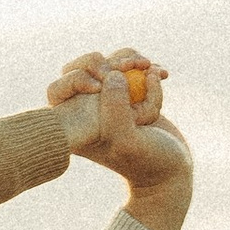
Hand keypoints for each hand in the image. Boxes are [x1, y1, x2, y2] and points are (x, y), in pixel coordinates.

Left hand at [46, 50, 191, 229]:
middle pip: (82, 68)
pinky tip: (162, 76)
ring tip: (153, 72)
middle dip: (109, 62)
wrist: (172, 169)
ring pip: (110, 62)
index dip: (76, 79)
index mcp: (76, 126)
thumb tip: (113, 74)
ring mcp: (108, 100)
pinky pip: (131, 66)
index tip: (100, 86)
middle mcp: (88, 111)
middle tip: (132, 67)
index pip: (57, 89)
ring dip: (132, 60)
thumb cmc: (148, 162)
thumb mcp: (128, 141)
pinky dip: (147, 67)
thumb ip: (116, 110)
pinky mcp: (127, 93)